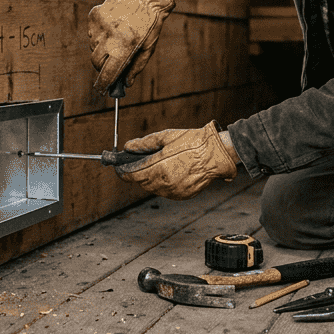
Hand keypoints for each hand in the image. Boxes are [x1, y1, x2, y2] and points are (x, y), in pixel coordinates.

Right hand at [88, 0, 174, 93]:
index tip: (102, 89)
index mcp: (125, 44)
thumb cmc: (149, 24)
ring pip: (93, 47)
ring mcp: (100, 24)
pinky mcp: (95, 15)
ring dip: (102, 48)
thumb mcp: (148, 48)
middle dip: (102, 65)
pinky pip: (92, 33)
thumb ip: (135, 67)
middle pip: (96, 61)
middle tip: (111, 63)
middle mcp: (110, 34)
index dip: (104, 83)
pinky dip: (99, 35)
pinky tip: (112, 28)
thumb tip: (126, 83)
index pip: (108, 71)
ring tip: (116, 38)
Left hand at [115, 122, 237, 199]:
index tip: (117, 167)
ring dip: (149, 179)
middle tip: (136, 164)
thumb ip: (144, 144)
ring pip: (152, 188)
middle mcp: (164, 183)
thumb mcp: (167, 137)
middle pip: (141, 182)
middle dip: (136, 174)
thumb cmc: (193, 143)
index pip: (132, 174)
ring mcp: (174, 191)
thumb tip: (129, 147)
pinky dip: (163, 184)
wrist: (216, 155)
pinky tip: (169, 172)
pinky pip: (165, 191)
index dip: (122, 171)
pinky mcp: (182, 195)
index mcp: (159, 168)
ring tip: (157, 166)